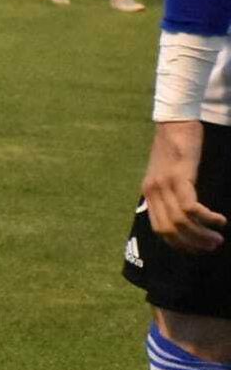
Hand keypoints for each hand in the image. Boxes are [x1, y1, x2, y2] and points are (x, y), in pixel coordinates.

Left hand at [142, 121, 226, 252]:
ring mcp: (164, 184)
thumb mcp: (170, 171)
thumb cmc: (177, 145)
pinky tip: (220, 220)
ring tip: (218, 237)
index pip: (159, 230)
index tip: (197, 251)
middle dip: (192, 244)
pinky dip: (207, 218)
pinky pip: (191, 207)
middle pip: (169, 230)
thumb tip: (188, 212)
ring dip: (202, 235)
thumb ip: (173, 191)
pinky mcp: (179, 176)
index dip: (179, 245)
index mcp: (149, 192)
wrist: (175, 119)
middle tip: (212, 246)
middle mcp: (153, 191)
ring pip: (181, 222)